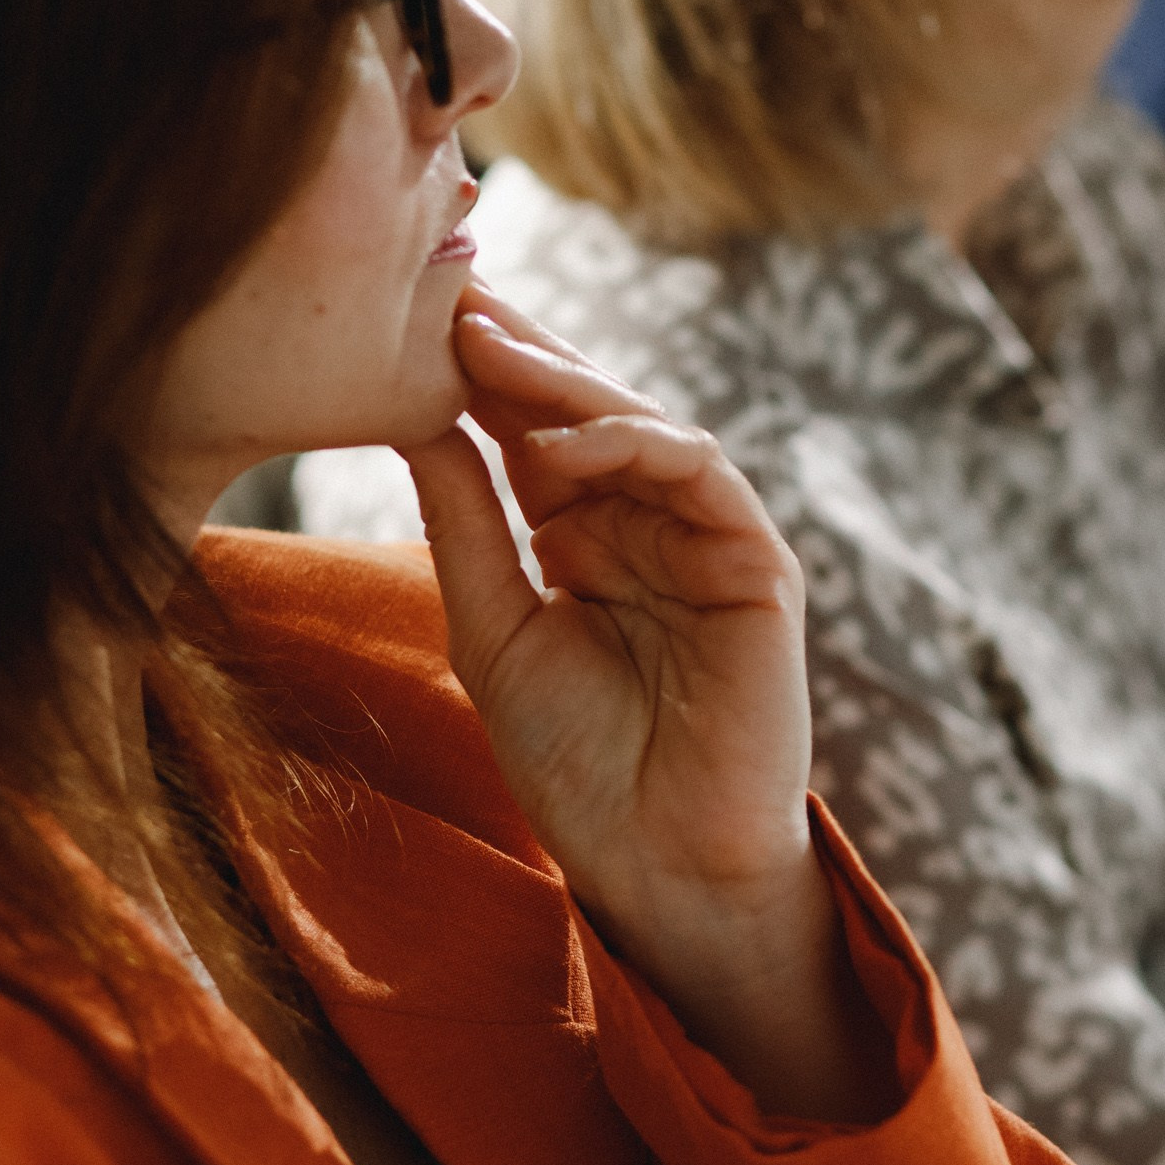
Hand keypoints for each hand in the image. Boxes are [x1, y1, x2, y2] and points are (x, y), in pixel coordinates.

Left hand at [399, 285, 893, 1120]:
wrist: (657, 868)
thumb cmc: (577, 769)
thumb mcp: (492, 628)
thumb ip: (467, 523)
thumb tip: (416, 415)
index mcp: (584, 539)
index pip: (530, 434)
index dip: (478, 378)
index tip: (408, 321)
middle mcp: (648, 526)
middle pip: (584, 415)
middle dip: (519, 354)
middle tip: (450, 296)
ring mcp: (706, 539)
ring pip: (642, 427)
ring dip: (565, 386)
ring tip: (487, 353)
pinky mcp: (756, 564)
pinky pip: (700, 473)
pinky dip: (633, 446)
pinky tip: (561, 443)